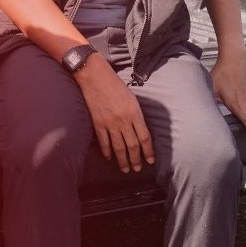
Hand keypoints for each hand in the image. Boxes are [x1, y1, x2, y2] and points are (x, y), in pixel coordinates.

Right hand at [74, 58, 154, 173]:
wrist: (95, 76)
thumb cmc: (115, 84)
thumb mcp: (132, 98)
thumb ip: (136, 115)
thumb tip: (140, 131)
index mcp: (135, 113)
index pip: (145, 137)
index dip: (148, 151)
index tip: (151, 160)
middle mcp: (123, 120)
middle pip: (132, 145)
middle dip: (136, 159)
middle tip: (137, 169)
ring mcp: (110, 123)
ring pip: (119, 147)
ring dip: (123, 160)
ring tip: (126, 169)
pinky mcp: (98, 123)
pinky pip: (104, 142)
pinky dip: (107, 151)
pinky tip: (109, 158)